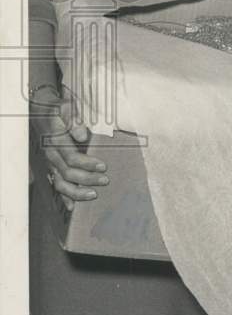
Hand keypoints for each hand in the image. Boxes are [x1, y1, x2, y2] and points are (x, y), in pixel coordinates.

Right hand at [30, 85, 106, 210]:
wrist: (42, 112)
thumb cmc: (57, 110)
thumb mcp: (65, 107)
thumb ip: (74, 120)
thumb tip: (82, 135)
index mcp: (55, 141)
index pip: (71, 157)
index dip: (87, 164)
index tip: (103, 166)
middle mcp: (51, 155)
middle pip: (68, 173)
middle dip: (87, 179)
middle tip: (105, 181)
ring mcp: (51, 164)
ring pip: (61, 184)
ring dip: (77, 192)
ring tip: (94, 195)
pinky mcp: (52, 168)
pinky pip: (57, 186)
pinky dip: (65, 197)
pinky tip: (73, 207)